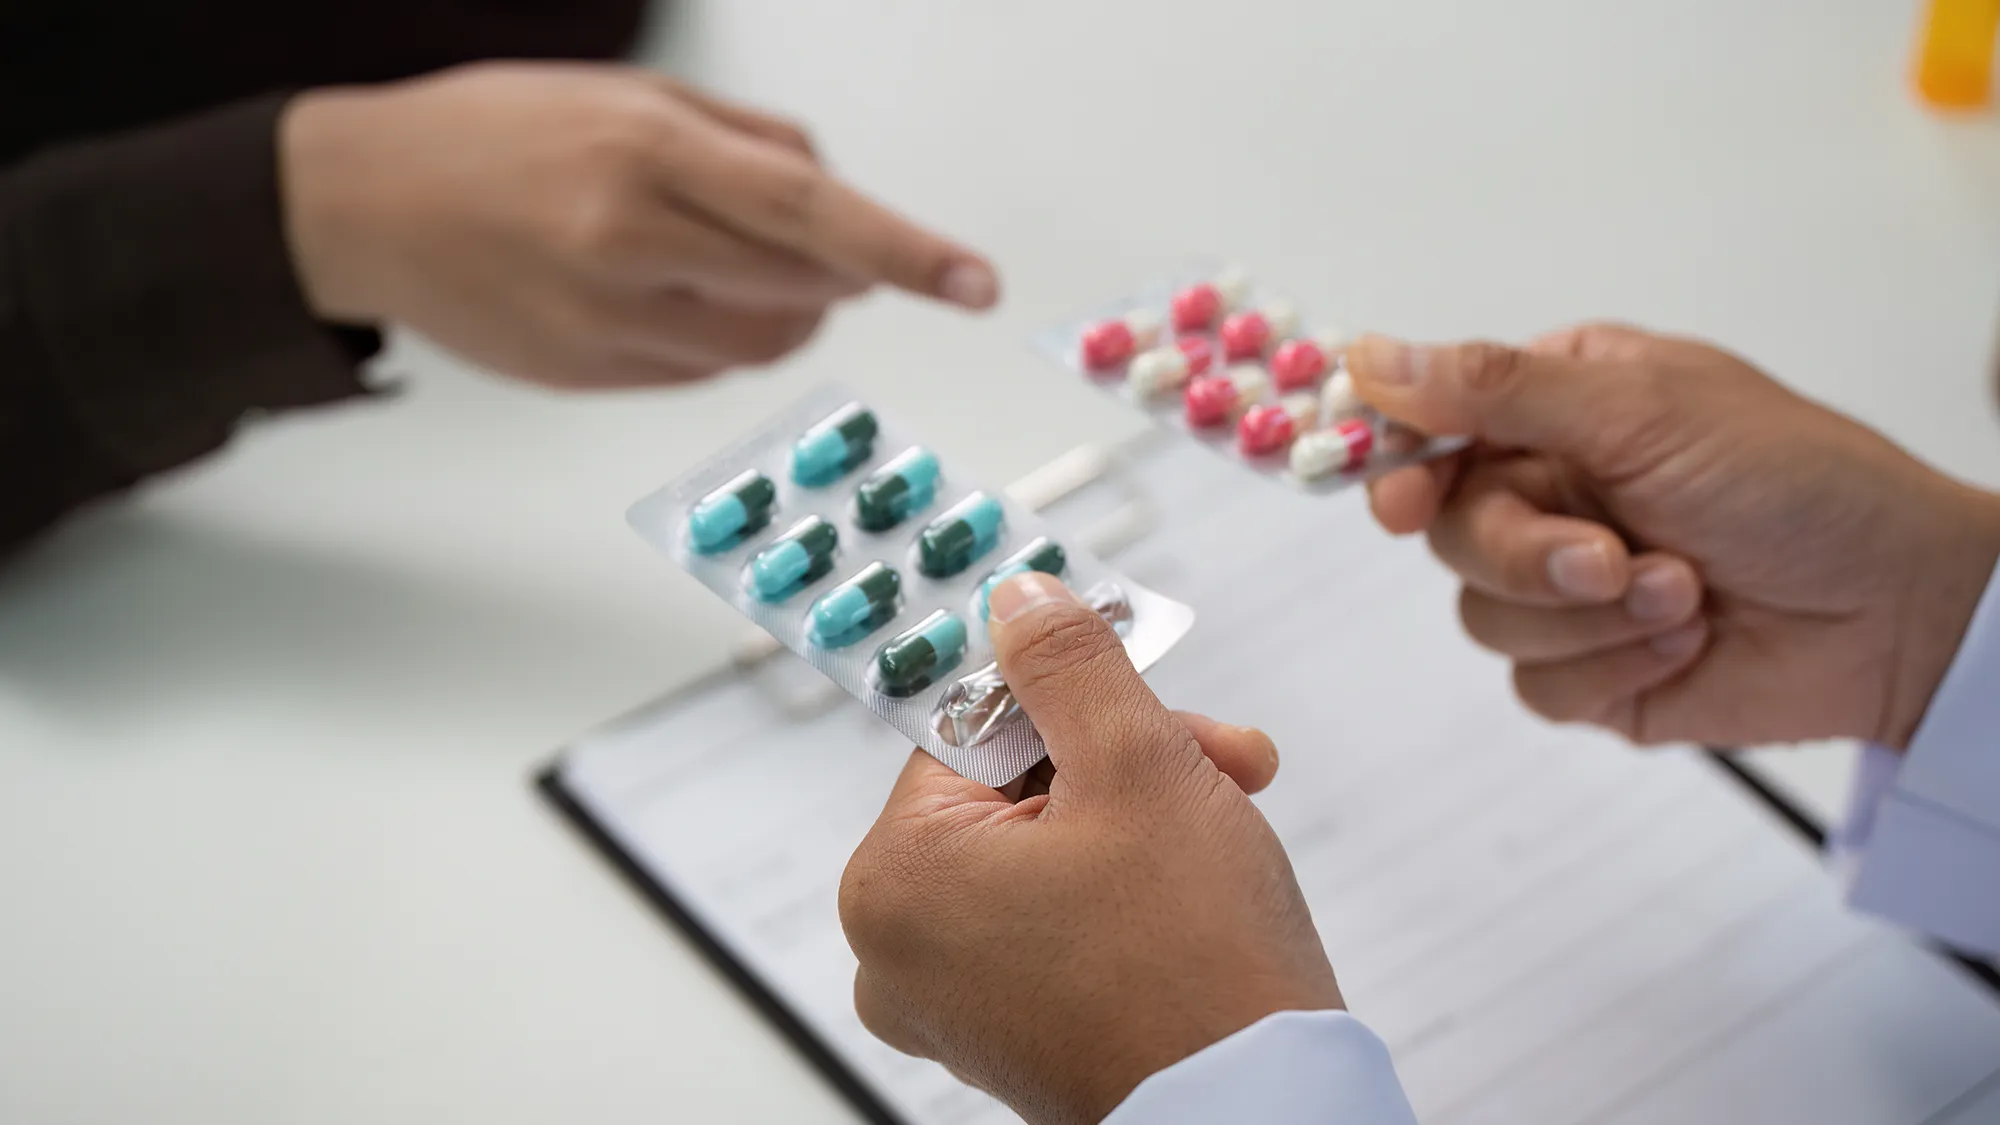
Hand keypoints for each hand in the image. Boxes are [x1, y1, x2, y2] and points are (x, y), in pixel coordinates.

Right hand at [279, 62, 997, 387]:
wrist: (360, 203)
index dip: (906, 250)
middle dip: (844, 274)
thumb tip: (835, 192)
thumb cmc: (492, 133)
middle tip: (831, 249)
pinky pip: (703, 372)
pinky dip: (719, 336)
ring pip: (764, 345)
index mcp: (647, 156)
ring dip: (789, 312)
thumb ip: (744, 141)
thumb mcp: (626, 97)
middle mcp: (630, 246)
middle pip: (804, 290)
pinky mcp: (591, 377)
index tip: (974, 281)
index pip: (813, 214)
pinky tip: (668, 292)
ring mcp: (608, 325)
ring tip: (735, 265)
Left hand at [840, 574, 1340, 1124]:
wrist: (1263, 1115)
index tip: (1141, 682)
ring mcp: (954, 1002)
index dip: (1077, 699)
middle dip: (1131, 758)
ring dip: (1146, 811)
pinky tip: (1204, 873)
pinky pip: (1057, 917)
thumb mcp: (1138, 765)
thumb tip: (1017, 600)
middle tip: (1222, 755)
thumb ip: (1066, 664)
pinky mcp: (1011, 1032)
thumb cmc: (1197, 968)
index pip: (977, 727)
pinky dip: (1127, 884)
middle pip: (1019, 788)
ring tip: (1235, 808)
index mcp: (896, 880)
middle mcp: (900, 951)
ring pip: (1048, 848)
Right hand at [1352, 324, 1999, 748]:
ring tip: (1684, 593)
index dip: (1402, 466)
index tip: (1403, 500)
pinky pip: (1537, 684)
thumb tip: (1364, 357)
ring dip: (1587, 614)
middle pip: (1450, 534)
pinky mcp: (1594, 670)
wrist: (1900, 611)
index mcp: (1560, 408)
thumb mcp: (1643, 409)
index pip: (1433, 427)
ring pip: (1485, 615)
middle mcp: (1555, 492)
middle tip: (1610, 555)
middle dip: (1529, 555)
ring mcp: (1569, 588)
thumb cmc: (1797, 483)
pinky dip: (1612, 666)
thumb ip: (1495, 389)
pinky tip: (1688, 637)